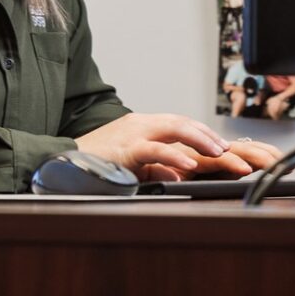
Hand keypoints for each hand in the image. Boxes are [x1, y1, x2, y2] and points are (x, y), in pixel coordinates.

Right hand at [75, 113, 231, 179]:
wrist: (64, 162)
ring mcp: (133, 133)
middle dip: (208, 135)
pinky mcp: (125, 148)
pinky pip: (154, 149)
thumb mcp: (132, 164)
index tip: (223, 146)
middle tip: (230, 151)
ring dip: (200, 139)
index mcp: (142, 126)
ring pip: (174, 128)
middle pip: (181, 122)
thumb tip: (180, 173)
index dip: (203, 133)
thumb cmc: (97, 163)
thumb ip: (156, 166)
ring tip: (219, 152)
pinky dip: (174, 154)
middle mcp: (140, 124)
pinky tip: (189, 163)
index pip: (179, 123)